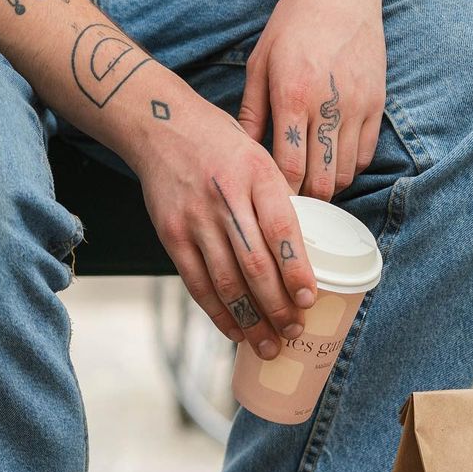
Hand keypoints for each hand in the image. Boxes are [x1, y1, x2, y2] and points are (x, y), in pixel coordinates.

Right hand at [135, 96, 318, 357]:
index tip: (309, 300)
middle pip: (255, 265)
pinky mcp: (172, 234)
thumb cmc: (222, 145)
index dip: (296, 270)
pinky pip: (197, 282)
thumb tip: (304, 254)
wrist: (163, 126)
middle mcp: (226, 199)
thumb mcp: (260, 157)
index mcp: (258, 176)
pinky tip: (234, 330)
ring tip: (268, 344)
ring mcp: (196, 219)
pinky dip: (218, 312)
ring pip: (226, 281)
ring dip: (250, 319)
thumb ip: (279, 201)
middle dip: (277, 306)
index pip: (282, 231)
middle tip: (294, 332)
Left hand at [239, 0, 386, 197]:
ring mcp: (358, 106)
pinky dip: (347, 169)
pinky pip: (365, 155)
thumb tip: (243, 154)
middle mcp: (329, 104)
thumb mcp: (260, 63)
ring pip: (345, 172)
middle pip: (321, 180)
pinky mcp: (377, 104)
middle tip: (289, 205)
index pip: (289, 166)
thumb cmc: (293, 25)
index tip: (270, 202)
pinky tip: (330, 166)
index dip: (281, 193)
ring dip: (326, 188)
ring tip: (308, 189)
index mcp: (293, 94)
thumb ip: (252, 112)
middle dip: (304, 200)